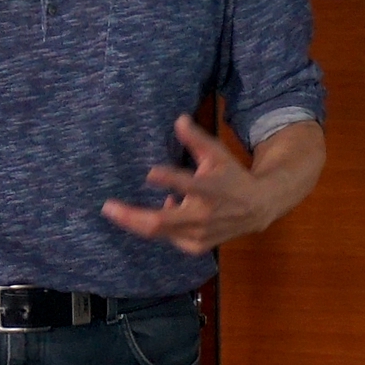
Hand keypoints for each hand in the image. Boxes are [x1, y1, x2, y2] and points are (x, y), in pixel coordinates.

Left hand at [101, 114, 271, 254]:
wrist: (256, 209)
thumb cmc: (232, 176)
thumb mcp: (217, 154)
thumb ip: (196, 139)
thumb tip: (178, 118)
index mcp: (209, 189)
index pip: (188, 185)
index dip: (169, 179)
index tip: (149, 173)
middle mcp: (202, 215)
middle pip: (161, 222)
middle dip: (131, 216)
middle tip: (107, 207)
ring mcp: (198, 234)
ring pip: (159, 233)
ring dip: (134, 222)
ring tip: (113, 211)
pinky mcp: (196, 246)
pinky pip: (169, 237)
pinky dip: (158, 226)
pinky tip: (161, 210)